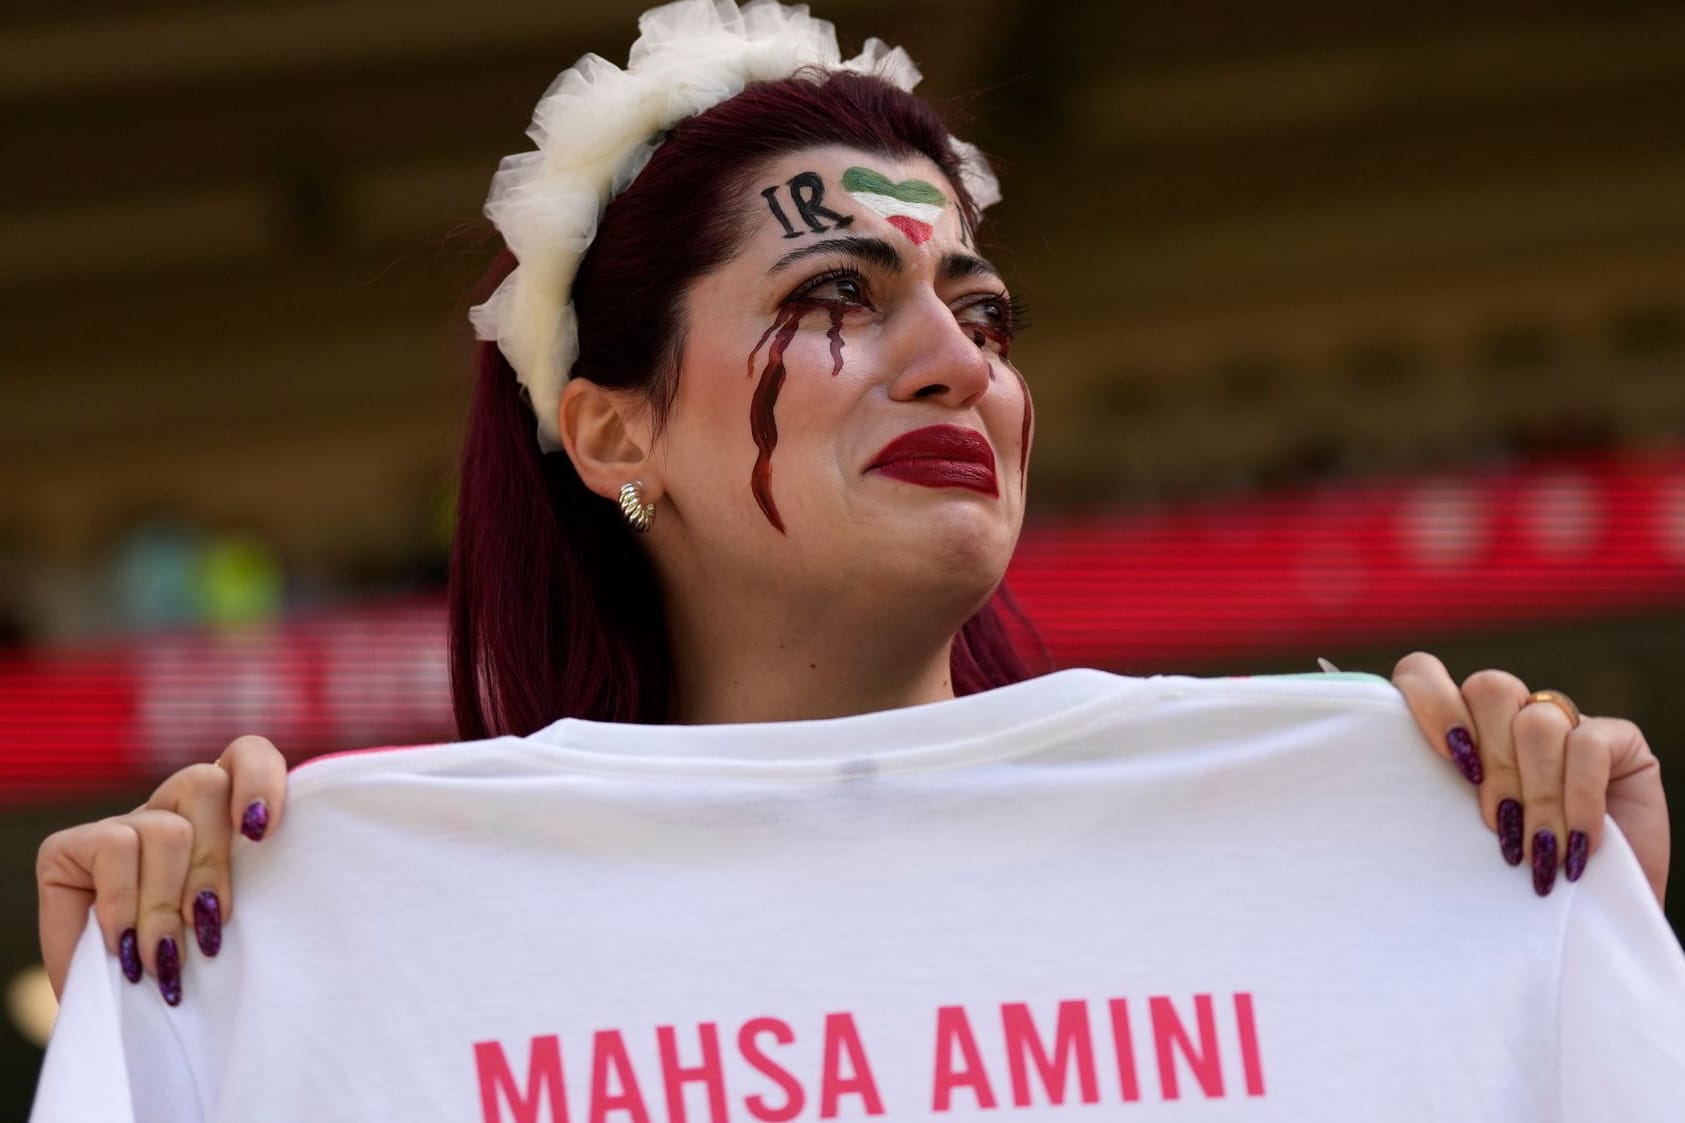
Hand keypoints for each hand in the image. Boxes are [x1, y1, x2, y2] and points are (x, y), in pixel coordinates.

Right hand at [35, 735, 287, 1001]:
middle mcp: (170, 810)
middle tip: (207, 934)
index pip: (246, 755)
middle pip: (205, 786)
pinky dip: (123, 903)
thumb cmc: (190, 969)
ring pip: (165, 827)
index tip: (262, 831)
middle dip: (211, 867)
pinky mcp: (68, 846)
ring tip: (164, 955)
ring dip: (167, 900)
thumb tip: (263, 885)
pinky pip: (113, 849)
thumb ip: (245, 893)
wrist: (117, 1010)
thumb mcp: (228, 928)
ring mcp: (120, 825)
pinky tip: (123, 945)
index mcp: (221, 815)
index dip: (260, 779)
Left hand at [1392, 652, 1667, 905]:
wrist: (1594, 920)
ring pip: (1536, 721)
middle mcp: (1509, 714)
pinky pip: (1588, 744)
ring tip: (1540, 850)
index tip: (1448, 755)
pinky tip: (1578, 843)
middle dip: (1494, 764)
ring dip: (1537, 792)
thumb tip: (1391, 792)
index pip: (1425, 672)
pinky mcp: (1618, 738)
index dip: (1430, 699)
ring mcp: (1565, 721)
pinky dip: (1579, 798)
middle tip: (1498, 824)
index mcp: (1459, 728)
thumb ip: (1432, 799)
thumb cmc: (1511, 882)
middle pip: (1490, 690)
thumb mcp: (1459, 838)